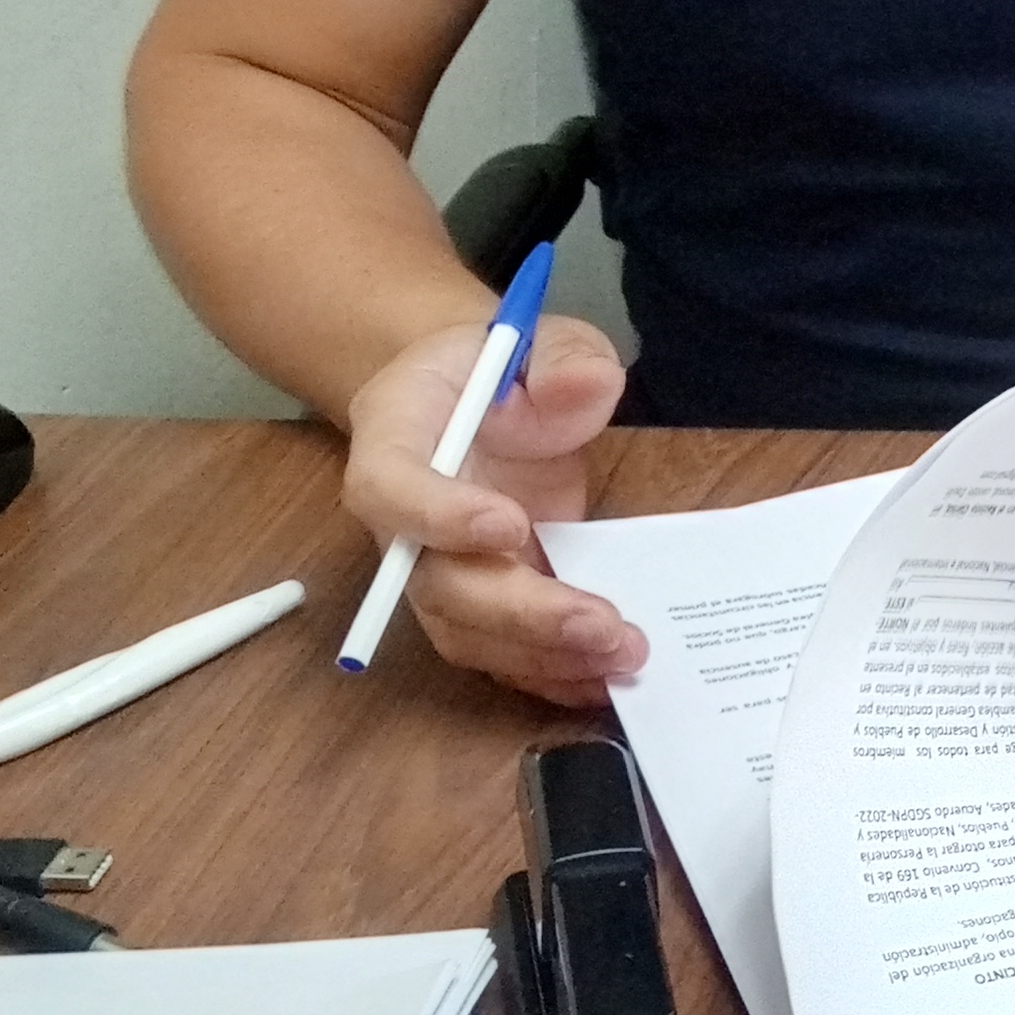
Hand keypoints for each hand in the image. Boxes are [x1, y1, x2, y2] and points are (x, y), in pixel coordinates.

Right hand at [341, 313, 637, 704]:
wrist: (482, 402)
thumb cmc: (502, 370)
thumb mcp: (539, 338)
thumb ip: (564, 357)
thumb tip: (585, 388)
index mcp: (394, 439)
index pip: (391, 488)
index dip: (440, 515)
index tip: (510, 526)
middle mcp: (402, 524)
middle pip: (438, 585)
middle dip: (521, 612)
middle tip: (601, 623)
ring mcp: (438, 572)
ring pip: (469, 634)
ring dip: (544, 655)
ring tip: (623, 657)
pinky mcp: (481, 602)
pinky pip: (502, 653)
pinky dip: (551, 673)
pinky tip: (607, 677)